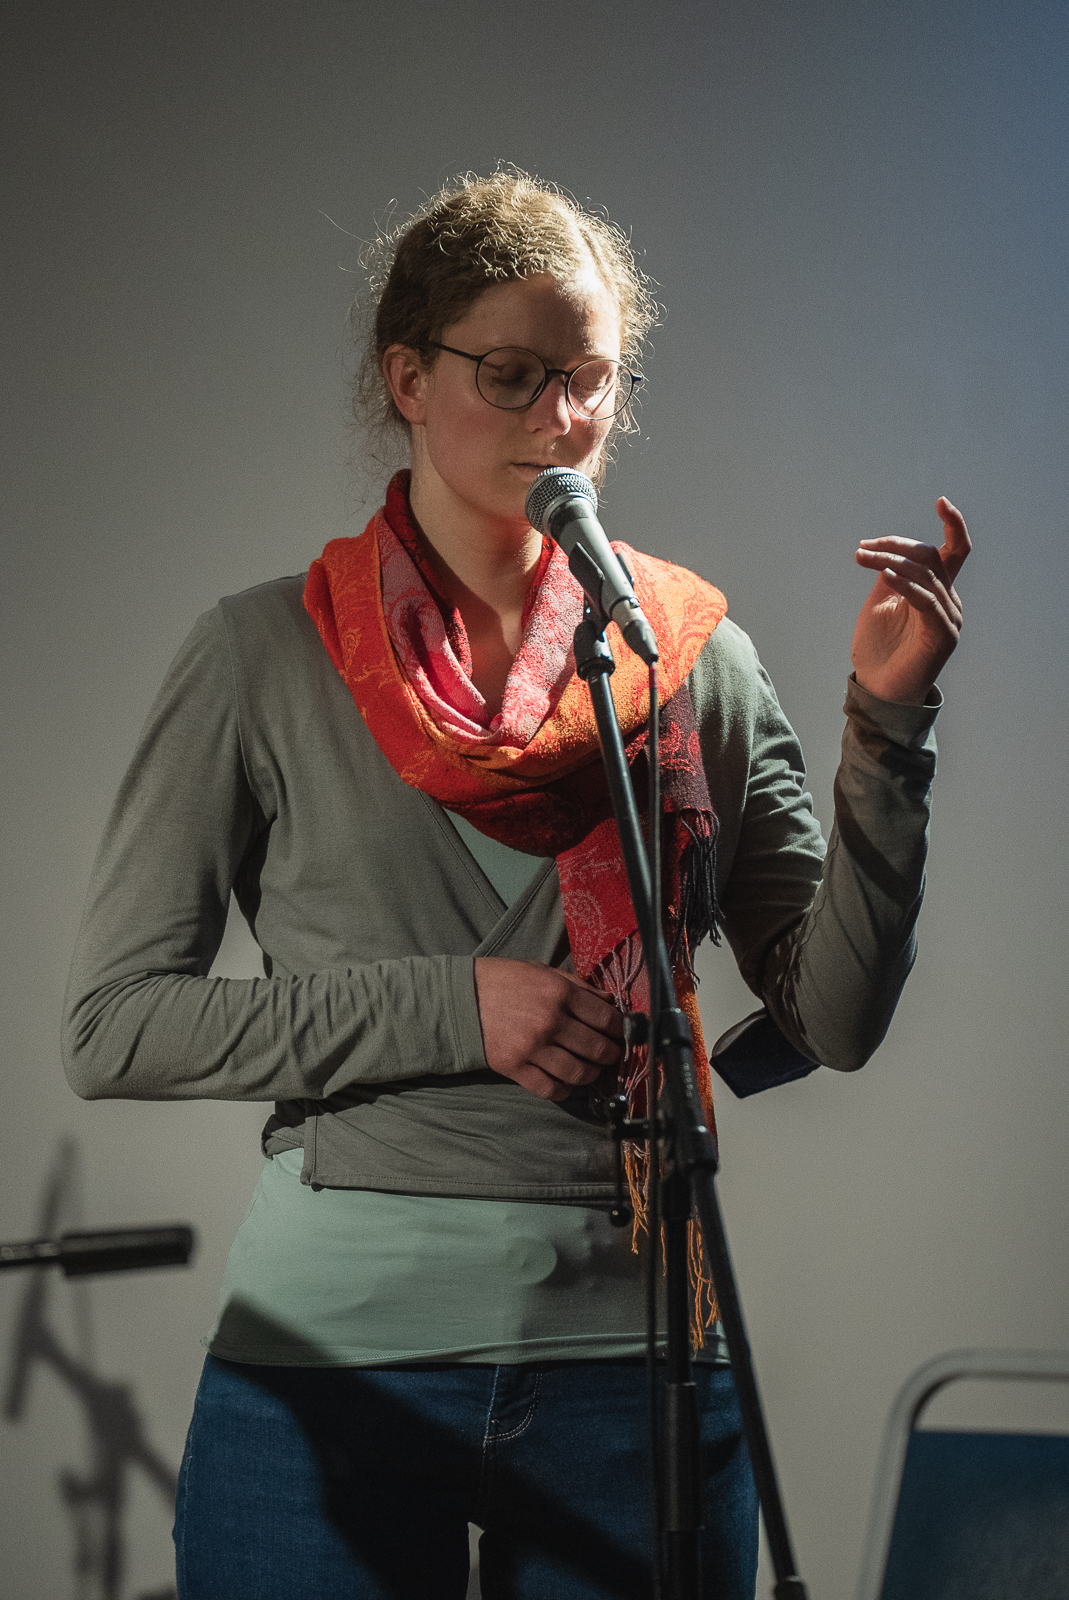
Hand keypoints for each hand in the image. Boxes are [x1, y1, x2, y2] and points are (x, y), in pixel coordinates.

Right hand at [474, 957, 623, 1101]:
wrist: (460, 999)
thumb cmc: (503, 981)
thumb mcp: (543, 972)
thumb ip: (578, 987)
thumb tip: (609, 1003)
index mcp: (560, 993)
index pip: (606, 1018)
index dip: (620, 1028)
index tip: (620, 1033)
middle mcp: (550, 1021)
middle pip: (597, 1048)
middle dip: (610, 1054)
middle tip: (610, 1054)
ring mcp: (532, 1048)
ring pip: (578, 1072)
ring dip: (590, 1074)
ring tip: (590, 1069)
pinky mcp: (515, 1068)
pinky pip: (550, 1089)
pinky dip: (563, 1090)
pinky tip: (565, 1082)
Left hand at [851, 497, 970, 704]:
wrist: (878, 692)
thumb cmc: (879, 650)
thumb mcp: (880, 603)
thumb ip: (889, 575)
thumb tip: (887, 551)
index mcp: (938, 591)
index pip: (955, 551)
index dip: (953, 524)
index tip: (941, 501)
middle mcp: (949, 602)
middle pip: (930, 557)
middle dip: (895, 546)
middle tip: (862, 548)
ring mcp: (949, 619)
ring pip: (925, 575)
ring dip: (891, 561)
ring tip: (862, 556)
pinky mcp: (941, 636)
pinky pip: (925, 601)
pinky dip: (905, 584)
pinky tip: (885, 575)